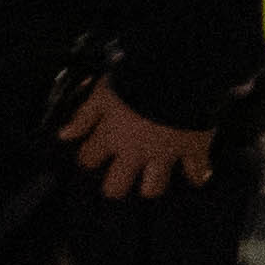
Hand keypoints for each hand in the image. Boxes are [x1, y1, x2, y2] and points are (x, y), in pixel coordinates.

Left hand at [56, 82, 218, 199]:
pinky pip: (196, 170)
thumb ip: (85, 115)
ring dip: (153, 184)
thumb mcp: (105, 92)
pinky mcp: (193, 148)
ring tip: (155, 179)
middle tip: (121, 177)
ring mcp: (164, 153)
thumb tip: (65, 134)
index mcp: (110, 136)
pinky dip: (198, 174)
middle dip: (116, 185)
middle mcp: (134, 151)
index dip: (89, 157)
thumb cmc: (140, 79)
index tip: (92, 154)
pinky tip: (199, 176)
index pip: (88, 158)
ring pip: (153, 187)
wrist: (180, 76)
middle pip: (116, 187)